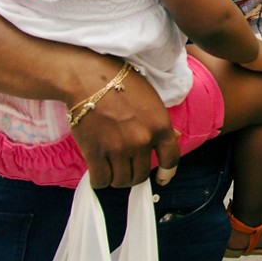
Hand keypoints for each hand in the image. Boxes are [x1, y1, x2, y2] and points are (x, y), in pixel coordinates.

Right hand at [66, 63, 178, 188]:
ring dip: (117, 178)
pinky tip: (99, 170)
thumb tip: (172, 139)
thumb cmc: (121, 84)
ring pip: (121, 181)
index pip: (171, 160)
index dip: (167, 173)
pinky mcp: (95, 153)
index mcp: (160, 126)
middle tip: (127, 166)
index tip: (162, 179)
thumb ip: (160, 123)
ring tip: (112, 167)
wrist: (89, 79)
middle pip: (141, 176)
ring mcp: (119, 149)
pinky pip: (101, 181)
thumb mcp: (151, 100)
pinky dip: (100, 180)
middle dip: (134, 174)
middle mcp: (142, 141)